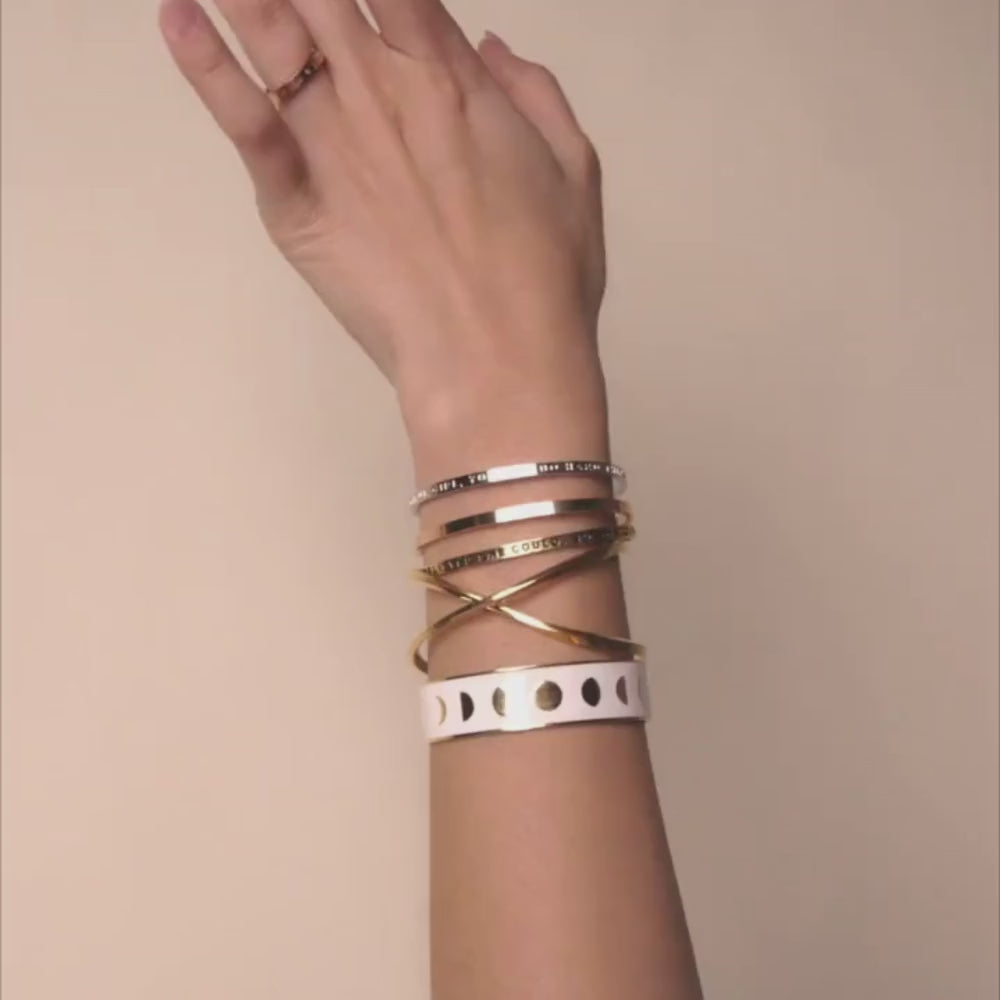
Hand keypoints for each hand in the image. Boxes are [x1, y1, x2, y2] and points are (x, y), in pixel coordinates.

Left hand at [160, 0, 608, 465]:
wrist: (498, 360)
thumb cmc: (545, 278)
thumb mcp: (576, 172)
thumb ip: (536, 93)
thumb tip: (490, 44)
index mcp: (454, 81)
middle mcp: (386, 94)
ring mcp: (336, 146)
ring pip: (276, 35)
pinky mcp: (297, 205)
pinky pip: (245, 124)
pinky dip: (206, 68)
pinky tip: (178, 20)